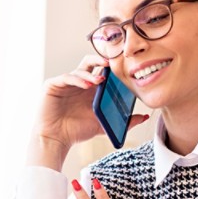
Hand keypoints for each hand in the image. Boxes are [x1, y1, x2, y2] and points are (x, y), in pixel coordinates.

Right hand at [29, 56, 149, 169]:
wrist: (56, 139)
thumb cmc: (77, 131)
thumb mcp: (103, 125)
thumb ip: (124, 121)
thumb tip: (144, 117)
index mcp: (90, 88)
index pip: (101, 69)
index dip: (111, 65)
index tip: (124, 65)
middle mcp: (78, 82)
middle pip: (90, 62)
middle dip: (101, 59)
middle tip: (112, 62)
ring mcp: (65, 82)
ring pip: (80, 69)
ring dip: (91, 73)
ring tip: (100, 80)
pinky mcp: (53, 84)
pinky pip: (67, 77)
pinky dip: (78, 79)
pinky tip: (87, 85)